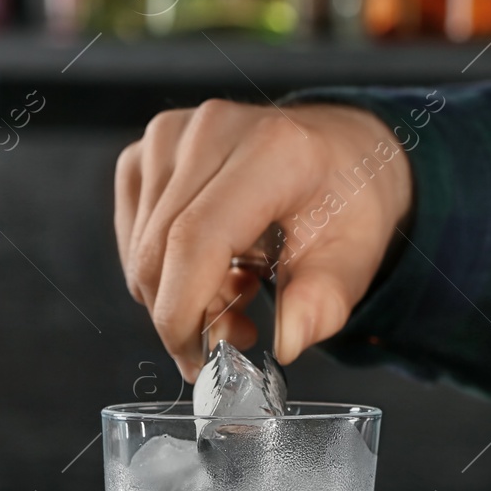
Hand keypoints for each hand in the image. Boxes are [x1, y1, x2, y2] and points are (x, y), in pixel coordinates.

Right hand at [115, 100, 411, 382]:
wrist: (343, 151)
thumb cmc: (349, 198)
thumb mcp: (357, 256)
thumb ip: (323, 302)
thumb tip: (286, 344)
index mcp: (273, 150)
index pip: (196, 238)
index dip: (184, 311)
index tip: (201, 360)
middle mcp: (213, 130)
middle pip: (159, 248)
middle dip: (185, 314)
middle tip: (234, 338)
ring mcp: (174, 134)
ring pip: (141, 247)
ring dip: (177, 293)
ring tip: (237, 293)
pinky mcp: (148, 149)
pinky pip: (133, 232)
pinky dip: (165, 267)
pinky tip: (215, 265)